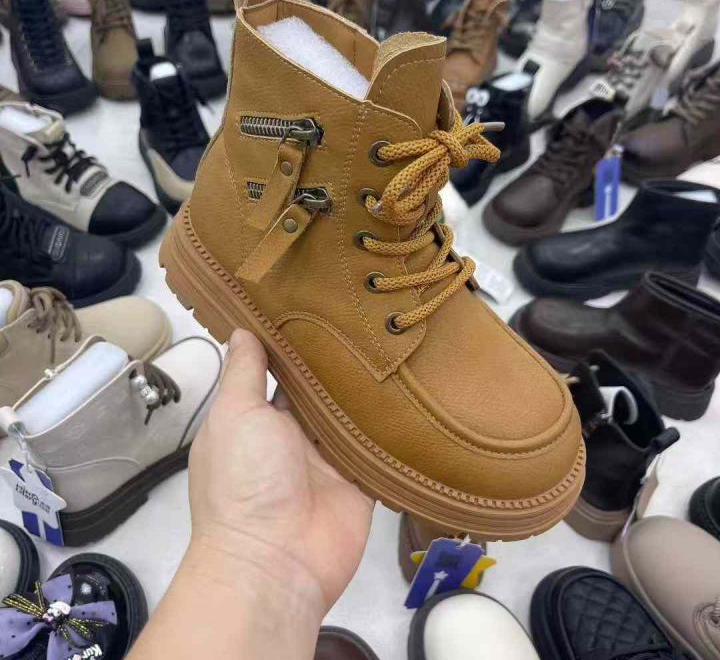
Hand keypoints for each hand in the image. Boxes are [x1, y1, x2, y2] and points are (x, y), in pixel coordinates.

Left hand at [187, 328, 373, 615]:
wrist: (277, 562)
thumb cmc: (245, 481)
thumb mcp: (235, 416)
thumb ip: (244, 374)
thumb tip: (241, 330)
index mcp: (255, 420)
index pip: (276, 373)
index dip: (293, 342)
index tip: (316, 304)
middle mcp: (291, 436)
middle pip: (317, 391)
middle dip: (334, 361)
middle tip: (364, 315)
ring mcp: (326, 458)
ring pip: (348, 414)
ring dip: (362, 389)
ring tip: (389, 340)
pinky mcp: (358, 478)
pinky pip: (374, 445)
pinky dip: (386, 423)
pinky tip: (407, 386)